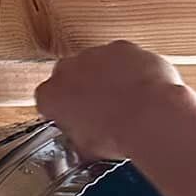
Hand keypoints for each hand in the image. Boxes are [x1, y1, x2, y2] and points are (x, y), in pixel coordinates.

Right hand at [35, 41, 188, 163]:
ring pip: (97, 63)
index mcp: (50, 95)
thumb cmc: (116, 134)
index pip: (47, 99)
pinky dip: (131, 69)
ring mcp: (95, 54)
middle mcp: (67, 69)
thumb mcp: (85, 148)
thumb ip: (77, 135)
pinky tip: (142, 89)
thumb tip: (85, 141)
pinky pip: (123, 57)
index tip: (73, 118)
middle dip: (82, 88)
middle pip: (70, 75)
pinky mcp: (123, 47)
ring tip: (126, 101)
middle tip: (99, 109)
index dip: (62, 109)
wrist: (148, 118)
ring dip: (107, 77)